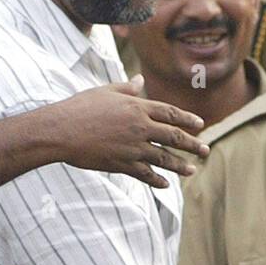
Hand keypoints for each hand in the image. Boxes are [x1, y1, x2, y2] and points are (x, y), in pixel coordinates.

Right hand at [52, 77, 208, 187]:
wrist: (60, 131)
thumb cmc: (79, 107)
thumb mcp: (105, 92)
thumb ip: (127, 88)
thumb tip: (140, 80)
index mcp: (137, 107)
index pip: (170, 113)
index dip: (187, 119)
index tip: (200, 125)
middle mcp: (140, 127)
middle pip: (174, 137)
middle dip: (192, 145)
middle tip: (205, 150)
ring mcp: (132, 147)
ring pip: (164, 158)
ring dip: (180, 165)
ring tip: (192, 169)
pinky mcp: (122, 164)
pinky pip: (145, 174)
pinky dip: (157, 180)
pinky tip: (166, 185)